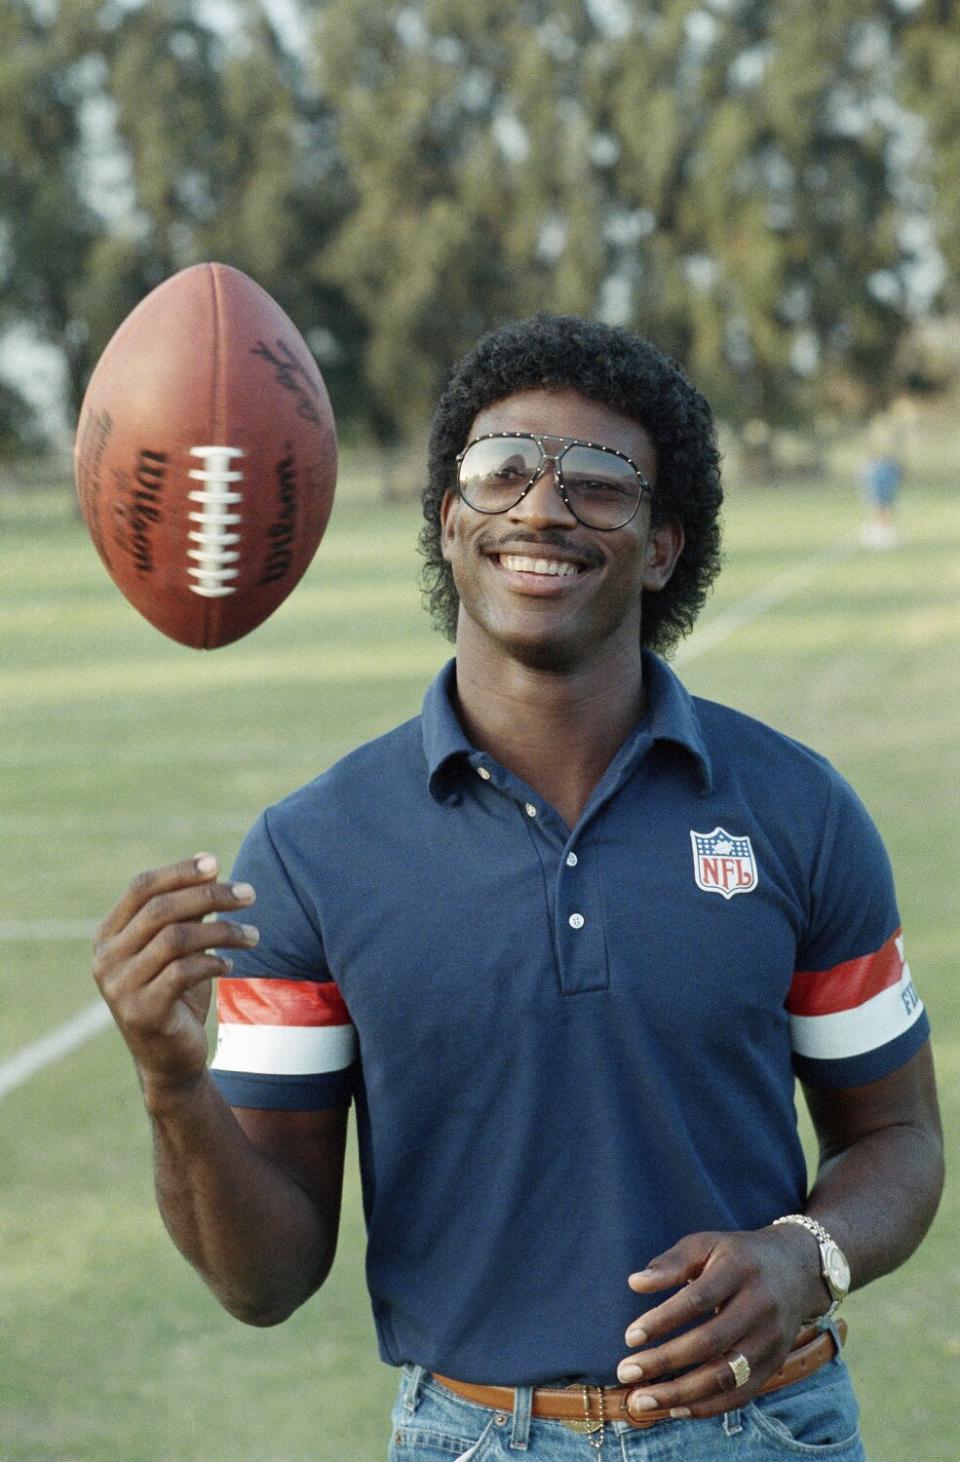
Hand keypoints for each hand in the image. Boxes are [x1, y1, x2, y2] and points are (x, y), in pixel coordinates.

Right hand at [92, 854, 258, 1101]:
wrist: (171, 1060)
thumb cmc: (177, 994)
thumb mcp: (179, 948)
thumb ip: (187, 912)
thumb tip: (211, 866)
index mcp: (108, 936)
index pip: (141, 887)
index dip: (179, 870)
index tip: (216, 862)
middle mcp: (106, 959)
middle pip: (160, 909)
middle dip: (209, 895)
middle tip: (250, 894)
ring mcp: (120, 987)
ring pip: (175, 938)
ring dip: (222, 931)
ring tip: (253, 937)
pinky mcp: (142, 1012)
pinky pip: (184, 971)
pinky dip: (213, 963)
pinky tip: (230, 967)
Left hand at [616, 1226, 823, 1419]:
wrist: (797, 1269)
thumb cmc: (737, 1256)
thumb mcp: (707, 1244)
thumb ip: (672, 1263)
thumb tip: (635, 1283)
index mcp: (740, 1270)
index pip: (697, 1300)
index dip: (662, 1320)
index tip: (629, 1337)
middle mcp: (760, 1307)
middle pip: (710, 1343)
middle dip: (664, 1362)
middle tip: (625, 1372)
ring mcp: (771, 1340)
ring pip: (725, 1376)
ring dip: (680, 1394)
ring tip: (642, 1401)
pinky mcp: (774, 1365)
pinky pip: (741, 1395)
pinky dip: (706, 1407)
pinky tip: (674, 1409)